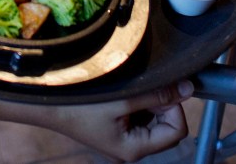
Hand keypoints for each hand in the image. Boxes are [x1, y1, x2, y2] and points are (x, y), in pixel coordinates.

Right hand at [43, 80, 192, 161]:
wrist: (47, 103)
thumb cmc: (80, 104)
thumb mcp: (123, 99)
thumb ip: (157, 95)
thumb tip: (188, 89)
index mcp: (134, 149)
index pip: (176, 132)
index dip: (175, 109)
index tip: (164, 89)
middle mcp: (131, 150)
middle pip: (167, 127)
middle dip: (162, 104)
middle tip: (146, 85)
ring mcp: (123, 141)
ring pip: (154, 121)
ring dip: (150, 102)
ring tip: (131, 88)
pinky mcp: (116, 131)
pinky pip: (140, 118)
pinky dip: (138, 103)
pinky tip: (123, 93)